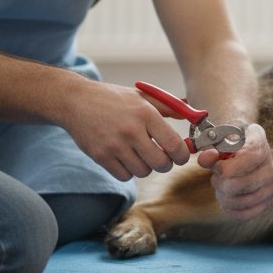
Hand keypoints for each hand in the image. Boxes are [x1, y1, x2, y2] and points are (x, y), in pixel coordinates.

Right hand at [61, 82, 192, 180]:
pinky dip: (129, 171)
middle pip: (161, 164)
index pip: (174, 145)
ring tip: (141, 154)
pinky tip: (126, 158)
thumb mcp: (143, 97)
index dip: (183, 155)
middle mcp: (131, 130)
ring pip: (143, 171)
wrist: (76, 102)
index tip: (182, 156)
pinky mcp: (100, 156)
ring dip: (146, 167)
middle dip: (166, 164)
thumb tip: (196, 116)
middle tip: (163, 158)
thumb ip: (170, 108)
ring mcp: (114, 145)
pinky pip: (124, 175)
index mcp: (145, 114)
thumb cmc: (113, 99)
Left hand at [197, 125, 272, 219]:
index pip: (245, 162)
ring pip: (240, 202)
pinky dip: (229, 210)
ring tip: (221, 187)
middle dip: (218, 183)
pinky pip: (245, 215)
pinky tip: (225, 202)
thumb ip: (210, 148)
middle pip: (238, 185)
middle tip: (216, 177)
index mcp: (259, 144)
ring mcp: (271, 187)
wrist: (244, 153)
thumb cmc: (228, 144)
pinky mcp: (266, 202)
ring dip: (222, 196)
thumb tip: (205, 159)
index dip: (223, 167)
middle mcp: (270, 166)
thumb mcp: (218, 139)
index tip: (217, 165)